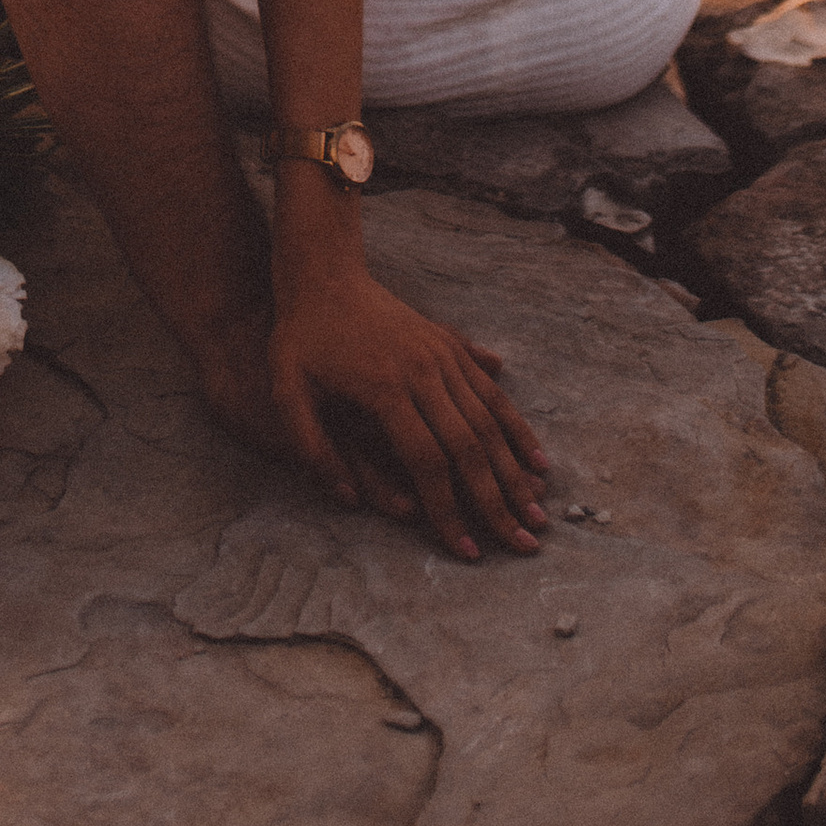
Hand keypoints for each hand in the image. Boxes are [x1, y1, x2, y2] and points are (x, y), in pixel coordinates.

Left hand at [269, 260, 547, 558]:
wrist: (323, 274)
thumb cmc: (301, 338)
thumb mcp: (287, 391)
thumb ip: (311, 448)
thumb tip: (349, 501)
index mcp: (385, 387)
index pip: (426, 461)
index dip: (448, 510)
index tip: (467, 552)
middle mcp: (424, 371)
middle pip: (469, 447)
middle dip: (498, 502)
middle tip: (523, 544)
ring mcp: (442, 355)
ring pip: (489, 421)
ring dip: (516, 470)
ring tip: (539, 512)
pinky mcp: (451, 345)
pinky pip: (492, 393)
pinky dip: (517, 428)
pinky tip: (537, 458)